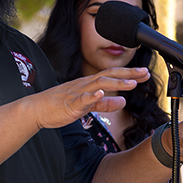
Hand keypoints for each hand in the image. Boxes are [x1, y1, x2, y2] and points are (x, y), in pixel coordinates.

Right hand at [29, 68, 151, 129]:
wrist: (37, 109)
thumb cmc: (60, 106)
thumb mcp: (87, 105)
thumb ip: (104, 104)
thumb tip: (123, 103)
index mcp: (89, 84)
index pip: (112, 76)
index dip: (129, 74)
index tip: (145, 73)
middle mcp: (85, 84)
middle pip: (109, 76)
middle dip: (128, 74)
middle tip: (145, 73)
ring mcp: (77, 93)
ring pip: (99, 85)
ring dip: (116, 84)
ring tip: (131, 84)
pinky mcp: (69, 103)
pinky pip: (81, 99)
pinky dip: (92, 96)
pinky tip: (101, 94)